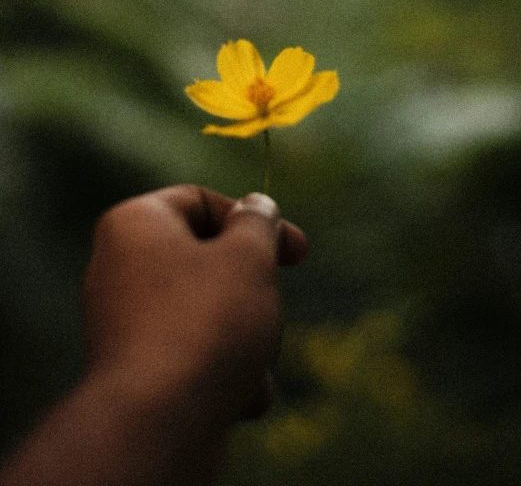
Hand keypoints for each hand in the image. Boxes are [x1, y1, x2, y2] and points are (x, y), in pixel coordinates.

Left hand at [82, 184, 306, 424]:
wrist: (160, 424)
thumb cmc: (206, 322)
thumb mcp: (248, 256)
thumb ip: (258, 222)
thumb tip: (257, 206)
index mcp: (134, 224)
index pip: (199, 201)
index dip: (254, 219)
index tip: (297, 251)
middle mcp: (118, 268)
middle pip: (206, 260)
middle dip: (251, 288)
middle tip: (273, 307)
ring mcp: (122, 321)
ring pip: (206, 311)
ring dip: (244, 335)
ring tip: (254, 360)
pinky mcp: (134, 369)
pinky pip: (190, 352)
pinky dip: (221, 369)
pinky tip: (240, 396)